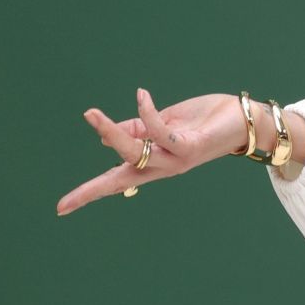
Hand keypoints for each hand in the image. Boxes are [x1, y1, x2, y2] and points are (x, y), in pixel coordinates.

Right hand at [55, 88, 248, 214]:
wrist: (243, 120)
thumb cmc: (204, 121)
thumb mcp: (167, 123)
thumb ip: (139, 130)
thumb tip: (106, 137)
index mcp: (154, 162)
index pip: (116, 179)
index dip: (89, 192)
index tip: (61, 208)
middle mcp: (162, 166)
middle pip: (120, 176)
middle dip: (93, 188)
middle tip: (66, 193)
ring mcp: (176, 159)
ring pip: (134, 153)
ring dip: (111, 132)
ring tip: (91, 114)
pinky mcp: (190, 146)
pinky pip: (161, 133)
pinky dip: (147, 114)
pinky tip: (141, 95)